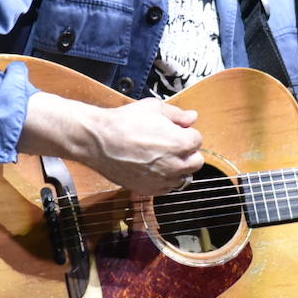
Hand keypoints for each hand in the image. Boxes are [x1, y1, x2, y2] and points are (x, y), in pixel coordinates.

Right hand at [22, 92, 203, 195]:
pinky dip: (165, 180)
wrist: (99, 141)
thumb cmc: (125, 122)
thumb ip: (178, 114)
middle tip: (172, 144)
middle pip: (196, 161)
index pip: (197, 140)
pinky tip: (154, 169)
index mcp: (181, 143)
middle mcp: (175, 165)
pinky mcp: (149, 190)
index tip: (176, 130)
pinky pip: (167, 188)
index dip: (186, 133)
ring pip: (183, 177)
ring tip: (163, 157)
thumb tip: (192, 118)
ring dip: (178, 168)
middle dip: (188, 152)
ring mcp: (163, 180)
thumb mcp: (154, 108)